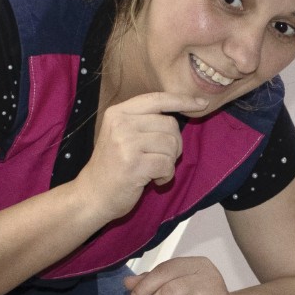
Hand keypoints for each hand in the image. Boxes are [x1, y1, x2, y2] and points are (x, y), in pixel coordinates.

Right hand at [77, 93, 211, 221]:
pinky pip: (167, 164)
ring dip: (169, 162)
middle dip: (174, 145)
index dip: (182, 100)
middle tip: (161, 159)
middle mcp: (121, 123)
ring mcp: (126, 143)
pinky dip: (166, 175)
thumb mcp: (121, 135)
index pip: (157, 99)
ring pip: (171, 144)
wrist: (92, 195)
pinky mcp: (134, 164)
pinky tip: (154, 180)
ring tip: (154, 170)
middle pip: (170, 124)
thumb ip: (145, 121)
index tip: (201, 103)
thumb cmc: (112, 167)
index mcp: (118, 112)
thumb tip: (182, 112)